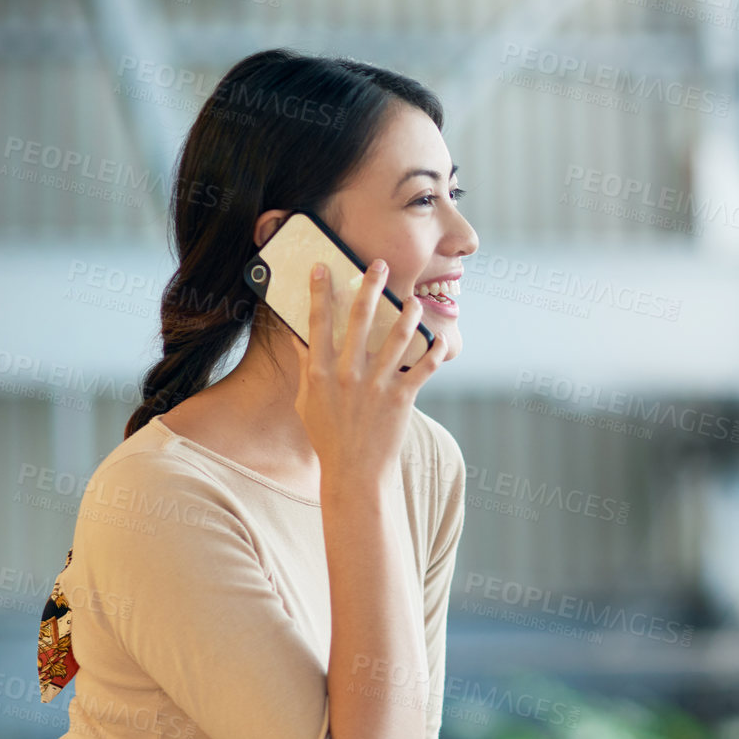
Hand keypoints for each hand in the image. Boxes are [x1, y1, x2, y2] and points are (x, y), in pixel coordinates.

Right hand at [294, 258, 447, 493]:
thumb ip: (306, 368)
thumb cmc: (327, 437)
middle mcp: (348, 374)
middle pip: (361, 319)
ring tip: (414, 300)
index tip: (324, 267)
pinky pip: (424, 367)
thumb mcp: (307, 402)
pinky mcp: (402, 397)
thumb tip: (298, 337)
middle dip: (370, 287)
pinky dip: (435, 351)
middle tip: (379, 264)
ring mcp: (377, 385)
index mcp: (321, 373)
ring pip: (398, 336)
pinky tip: (440, 338)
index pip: (318, 323)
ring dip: (408, 313)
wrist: (354, 473)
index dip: (321, 292)